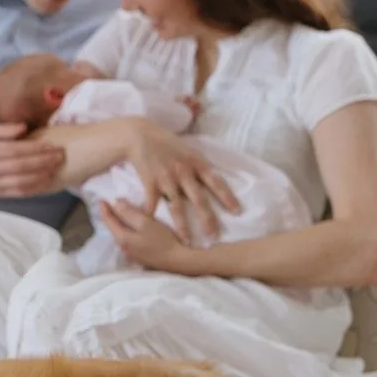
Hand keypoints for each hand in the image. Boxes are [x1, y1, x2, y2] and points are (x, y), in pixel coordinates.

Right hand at [0, 122, 66, 198]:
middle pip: (21, 166)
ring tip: (56, 169)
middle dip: (43, 161)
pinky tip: (46, 183)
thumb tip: (24, 127)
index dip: (35, 148)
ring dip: (41, 176)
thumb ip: (4, 129)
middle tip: (60, 156)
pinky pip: (18, 193)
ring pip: (21, 182)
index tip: (52, 145)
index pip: (16, 150)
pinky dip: (34, 189)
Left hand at [97, 198, 195, 272]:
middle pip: (112, 228)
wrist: (177, 261)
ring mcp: (130, 254)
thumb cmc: (162, 240)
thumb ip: (129, 213)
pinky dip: (126, 230)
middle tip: (109, 205)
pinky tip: (130, 227)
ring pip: (120, 234)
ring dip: (118, 223)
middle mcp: (122, 247)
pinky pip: (127, 240)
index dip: (105, 209)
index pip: (109, 221)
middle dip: (110, 216)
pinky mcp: (138, 256)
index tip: (101, 199)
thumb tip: (115, 203)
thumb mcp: (146, 222)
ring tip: (119, 213)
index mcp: (122, 238)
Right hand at [125, 120, 240, 241]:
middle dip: (208, 219)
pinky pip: (153, 203)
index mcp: (195, 162)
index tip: (237, 211)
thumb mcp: (187, 149)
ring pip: (176, 207)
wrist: (139, 134)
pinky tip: (154, 228)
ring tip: (187, 241)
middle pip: (199, 199)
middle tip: (215, 236)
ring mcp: (166, 177)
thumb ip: (198, 165)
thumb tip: (212, 178)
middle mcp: (183, 171)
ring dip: (182, 226)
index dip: (227, 197)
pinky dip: (153, 216)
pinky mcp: (150, 181)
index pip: (216, 182)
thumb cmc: (165, 142)